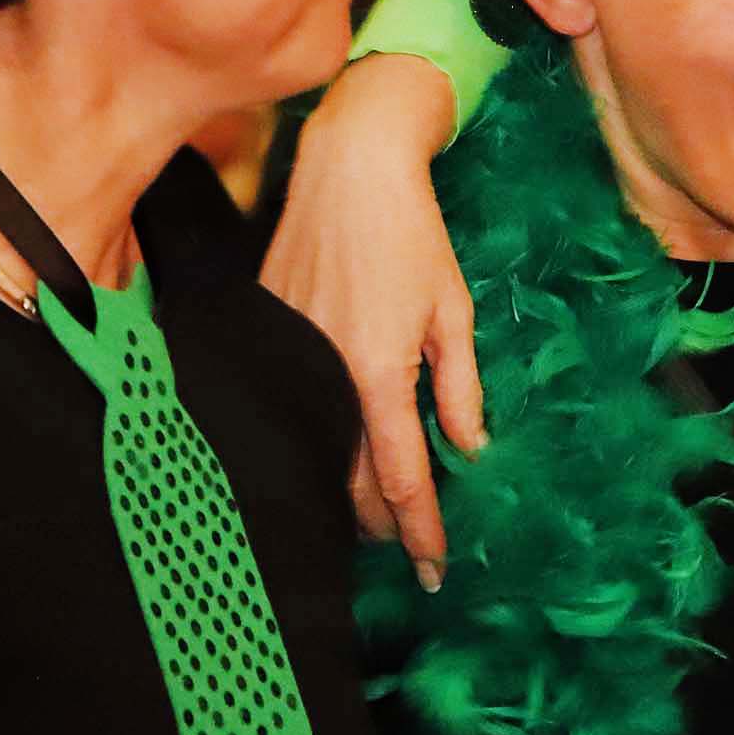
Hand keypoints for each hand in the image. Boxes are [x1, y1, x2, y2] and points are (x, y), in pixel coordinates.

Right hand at [264, 55, 483, 589]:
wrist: (349, 166)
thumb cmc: (412, 233)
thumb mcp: (454, 310)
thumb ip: (460, 388)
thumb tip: (470, 451)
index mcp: (379, 373)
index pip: (401, 478)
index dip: (421, 530)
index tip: (436, 567)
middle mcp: (325, 374)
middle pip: (348, 481)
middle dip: (382, 525)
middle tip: (410, 551)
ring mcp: (288, 356)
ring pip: (313, 452)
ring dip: (344, 494)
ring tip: (374, 521)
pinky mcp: (263, 335)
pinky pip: (288, 409)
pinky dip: (311, 442)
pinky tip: (325, 456)